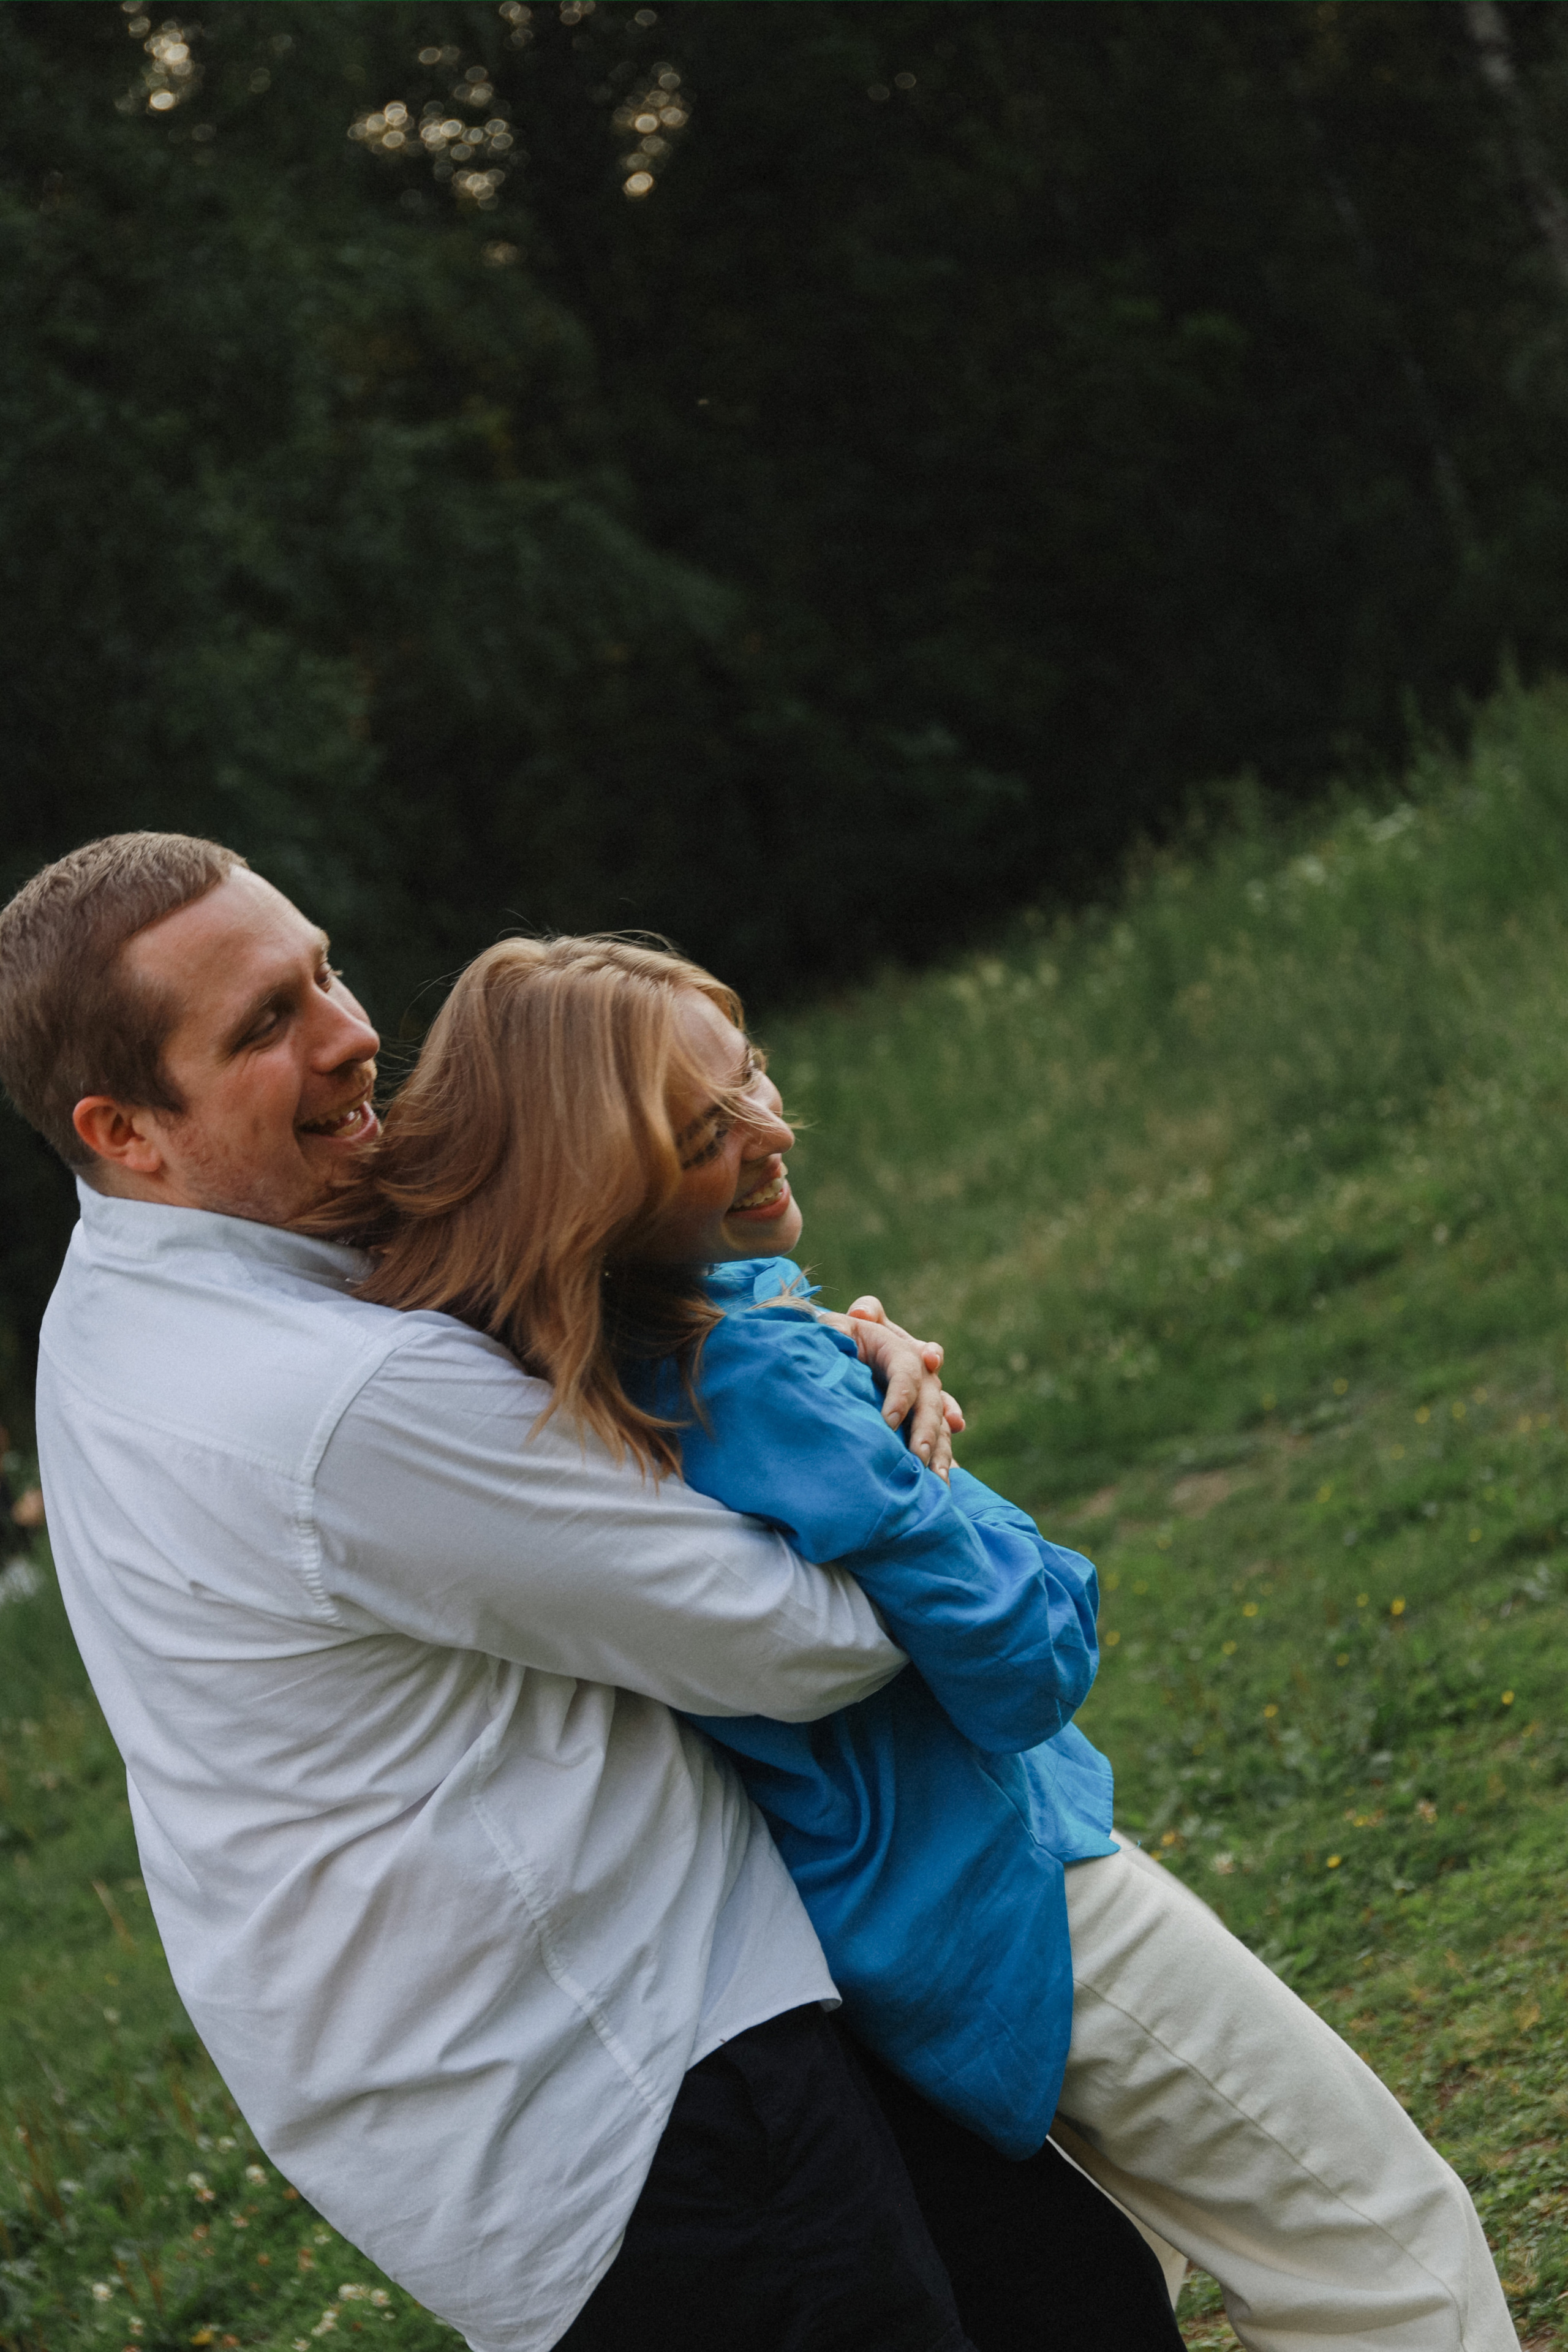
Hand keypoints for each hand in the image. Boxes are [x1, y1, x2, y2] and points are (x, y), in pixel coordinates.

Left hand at [818, 1295, 965, 1478]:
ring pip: (941, 1426)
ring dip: (940, 1451)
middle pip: (932, 1402)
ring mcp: (927, 1403)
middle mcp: (924, 1378)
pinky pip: (940, 1443)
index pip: (908, 1370)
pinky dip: (941, 1462)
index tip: (889, 1422)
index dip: (902, 1395)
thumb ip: (862, 1313)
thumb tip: (862, 1312)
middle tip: (917, 1455)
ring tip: (938, 1478)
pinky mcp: (925, 1425)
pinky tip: (941, 1485)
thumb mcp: (852, 1322)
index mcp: (906, 1351)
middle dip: (926, 1429)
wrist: (851, 1358)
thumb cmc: (850, 1338)